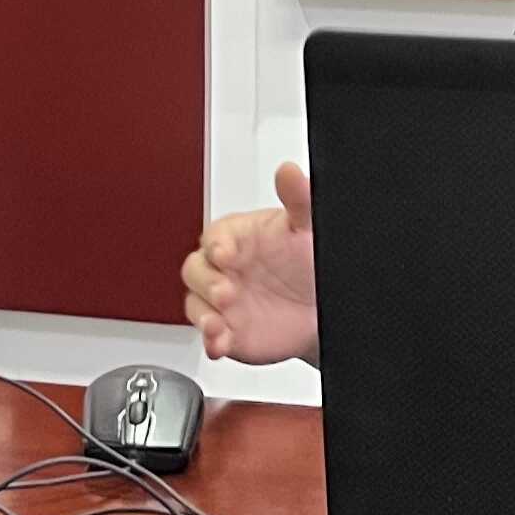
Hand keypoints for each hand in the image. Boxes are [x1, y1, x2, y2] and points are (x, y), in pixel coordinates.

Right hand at [180, 162, 320, 366]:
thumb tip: (289, 171)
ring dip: (203, 315)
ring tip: (218, 325)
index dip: (215, 245)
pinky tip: (220, 343)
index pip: (214, 236)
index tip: (225, 254)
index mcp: (237, 238)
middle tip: (225, 292)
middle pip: (194, 270)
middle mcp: (224, 269)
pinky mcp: (228, 332)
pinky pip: (209, 337)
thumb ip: (298, 200)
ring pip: (195, 305)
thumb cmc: (306, 261)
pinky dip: (211, 341)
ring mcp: (223, 302)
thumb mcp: (306, 227)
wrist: (320, 307)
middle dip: (206, 283)